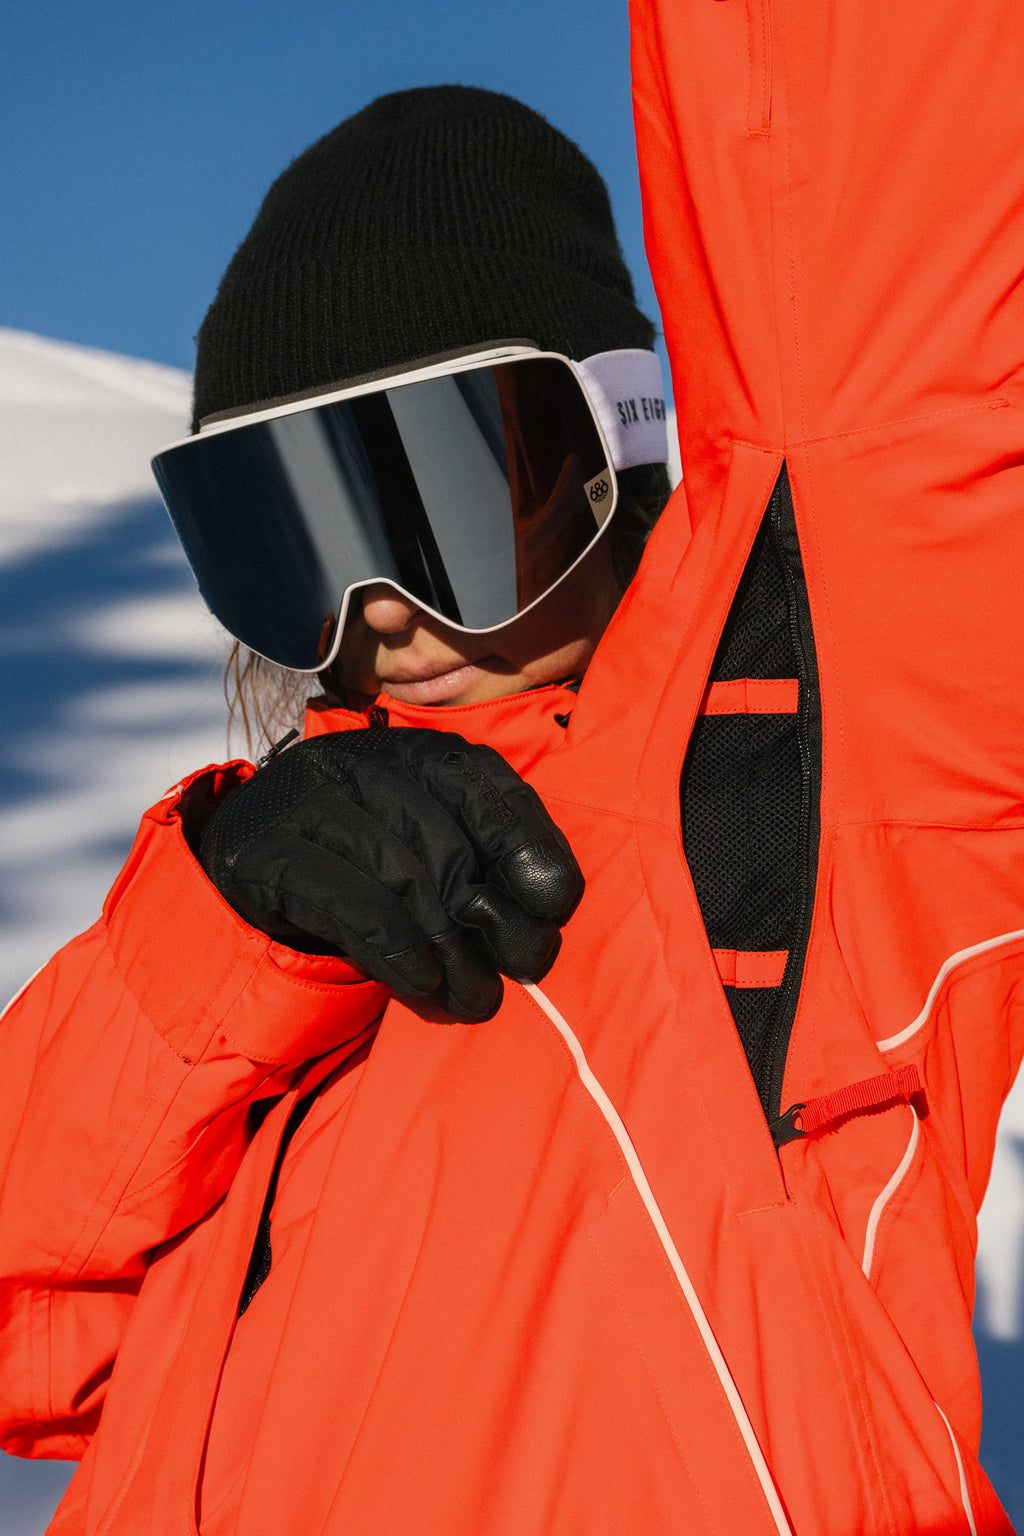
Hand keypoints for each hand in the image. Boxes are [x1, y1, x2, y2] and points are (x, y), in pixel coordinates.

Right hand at [198, 722, 582, 1019]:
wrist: (244, 876)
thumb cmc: (360, 868)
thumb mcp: (426, 849)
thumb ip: (484, 862)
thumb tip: (546, 907)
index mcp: (407, 752)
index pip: (483, 784)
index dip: (528, 842)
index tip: (555, 903)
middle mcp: (355, 762)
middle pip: (446, 842)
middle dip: (492, 917)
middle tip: (520, 970)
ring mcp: (301, 801)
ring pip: (401, 875)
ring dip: (450, 950)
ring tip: (475, 997)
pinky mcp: (262, 854)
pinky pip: (348, 903)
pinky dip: (395, 949)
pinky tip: (421, 983)